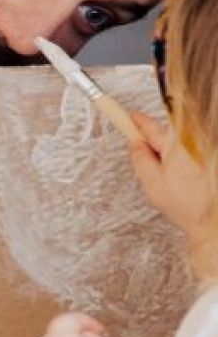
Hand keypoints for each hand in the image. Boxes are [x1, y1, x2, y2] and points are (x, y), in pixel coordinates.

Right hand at [127, 111, 210, 245]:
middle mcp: (191, 144)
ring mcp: (200, 150)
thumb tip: (134, 144)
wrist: (212, 220)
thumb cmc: (187, 206)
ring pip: (175, 144)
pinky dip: (180, 161)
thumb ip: (140, 159)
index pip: (149, 126)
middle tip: (150, 164)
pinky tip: (181, 178)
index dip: (135, 122)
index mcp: (175, 147)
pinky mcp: (206, 157)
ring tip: (169, 177)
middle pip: (163, 134)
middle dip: (152, 143)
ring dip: (167, 154)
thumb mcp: (152, 184)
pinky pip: (187, 152)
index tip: (127, 116)